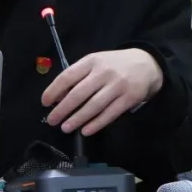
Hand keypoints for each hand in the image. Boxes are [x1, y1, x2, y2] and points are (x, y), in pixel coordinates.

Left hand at [41, 49, 163, 135]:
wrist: (146, 64)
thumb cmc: (114, 64)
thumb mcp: (95, 62)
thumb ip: (78, 76)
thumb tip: (58, 96)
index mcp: (91, 61)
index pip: (67, 76)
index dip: (54, 90)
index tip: (45, 102)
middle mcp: (103, 72)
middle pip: (78, 93)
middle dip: (62, 109)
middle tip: (52, 120)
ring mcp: (117, 86)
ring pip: (93, 106)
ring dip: (77, 119)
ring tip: (66, 128)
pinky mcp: (129, 98)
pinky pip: (109, 114)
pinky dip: (96, 124)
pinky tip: (86, 131)